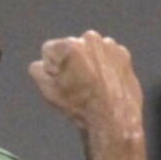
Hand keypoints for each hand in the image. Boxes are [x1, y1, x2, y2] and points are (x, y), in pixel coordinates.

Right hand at [29, 30, 143, 135]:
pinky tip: (105, 86)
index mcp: (70, 45)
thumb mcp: (48, 90)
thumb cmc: (79, 107)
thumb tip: (42, 64)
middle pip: (70, 49)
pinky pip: (107, 58)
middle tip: (78, 87)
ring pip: (90, 52)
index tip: (62, 84)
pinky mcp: (124, 56)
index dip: (51, 70)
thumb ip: (37, 70)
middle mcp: (91, 39)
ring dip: (88, 65)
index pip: (48, 51)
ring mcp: (110, 46)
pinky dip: (105, 68)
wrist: (113, 121)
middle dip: (71, 64)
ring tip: (92, 88)